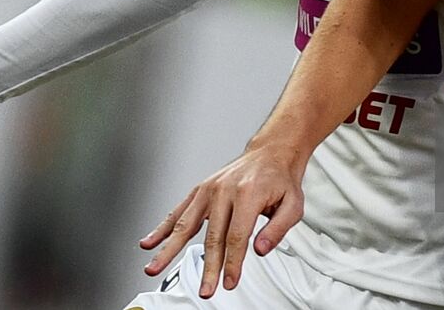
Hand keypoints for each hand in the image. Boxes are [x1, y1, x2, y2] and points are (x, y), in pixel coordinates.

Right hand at [140, 142, 305, 297]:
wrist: (270, 153)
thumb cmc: (280, 179)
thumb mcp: (293, 204)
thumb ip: (278, 229)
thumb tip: (260, 249)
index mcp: (248, 193)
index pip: (237, 236)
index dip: (232, 263)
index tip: (229, 281)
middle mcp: (224, 190)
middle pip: (212, 236)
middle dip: (208, 267)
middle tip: (206, 289)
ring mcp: (209, 189)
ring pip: (186, 224)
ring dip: (169, 249)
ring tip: (154, 267)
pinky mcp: (200, 190)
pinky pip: (179, 211)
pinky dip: (162, 228)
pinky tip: (149, 242)